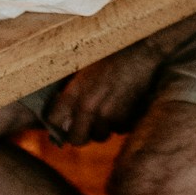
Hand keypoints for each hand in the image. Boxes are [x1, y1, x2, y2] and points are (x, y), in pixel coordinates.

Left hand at [44, 41, 162, 143]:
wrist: (141, 55)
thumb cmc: (111, 60)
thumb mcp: (84, 72)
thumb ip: (71, 96)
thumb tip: (63, 121)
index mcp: (74, 93)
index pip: (53, 122)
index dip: (57, 125)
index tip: (63, 124)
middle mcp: (88, 107)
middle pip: (76, 139)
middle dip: (80, 136)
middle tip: (85, 129)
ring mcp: (108, 115)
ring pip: (100, 136)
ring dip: (102, 129)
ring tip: (108, 110)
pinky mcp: (125, 119)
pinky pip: (119, 130)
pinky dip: (120, 123)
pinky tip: (123, 106)